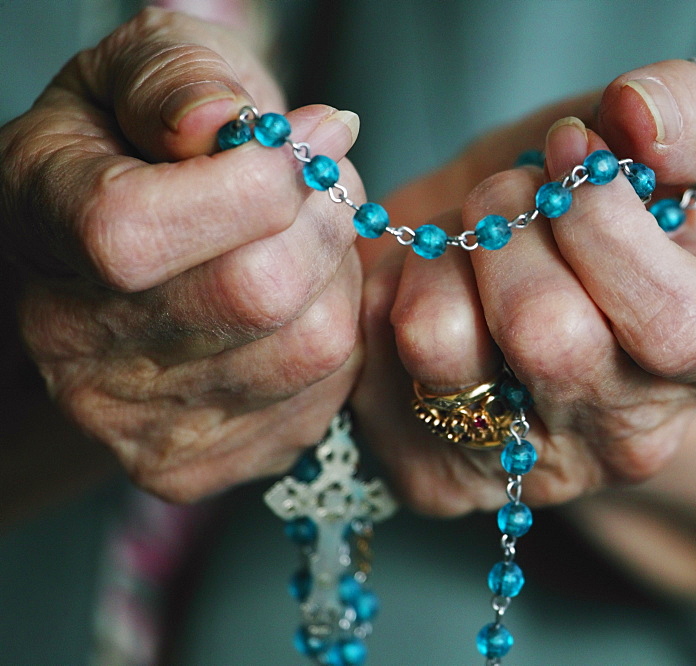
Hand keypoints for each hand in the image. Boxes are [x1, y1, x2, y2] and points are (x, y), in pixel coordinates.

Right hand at [0, 8, 365, 501]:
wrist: (135, 245)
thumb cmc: (143, 147)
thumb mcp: (144, 70)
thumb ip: (177, 78)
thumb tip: (226, 126)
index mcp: (40, 224)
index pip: (138, 231)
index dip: (255, 182)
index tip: (305, 139)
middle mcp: (70, 344)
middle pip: (253, 294)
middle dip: (324, 219)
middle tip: (326, 181)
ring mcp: (130, 421)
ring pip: (311, 346)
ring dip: (342, 277)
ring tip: (312, 239)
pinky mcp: (197, 465)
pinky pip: (327, 393)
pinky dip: (343, 334)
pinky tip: (306, 302)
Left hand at [353, 59, 695, 514]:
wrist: (551, 287)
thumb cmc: (621, 216)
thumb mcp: (678, 151)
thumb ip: (690, 113)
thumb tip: (637, 117)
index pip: (672, 324)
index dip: (605, 223)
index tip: (572, 149)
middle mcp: (632, 437)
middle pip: (546, 335)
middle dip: (509, 223)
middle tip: (512, 194)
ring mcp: (530, 469)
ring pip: (441, 342)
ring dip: (440, 255)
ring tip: (470, 244)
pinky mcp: (436, 475)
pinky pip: (373, 353)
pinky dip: (387, 288)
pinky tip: (434, 288)